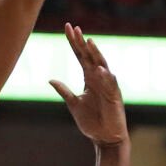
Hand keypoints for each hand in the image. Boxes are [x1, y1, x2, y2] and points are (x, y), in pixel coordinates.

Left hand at [49, 25, 127, 147]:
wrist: (104, 137)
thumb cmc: (91, 121)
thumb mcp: (73, 103)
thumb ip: (64, 91)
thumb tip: (50, 79)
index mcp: (89, 78)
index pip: (80, 56)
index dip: (74, 43)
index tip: (68, 28)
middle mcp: (98, 78)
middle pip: (89, 56)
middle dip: (82, 42)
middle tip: (74, 28)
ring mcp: (107, 86)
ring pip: (102, 66)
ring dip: (95, 54)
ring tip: (89, 42)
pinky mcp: (114, 97)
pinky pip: (110, 85)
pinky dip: (105, 77)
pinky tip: (99, 69)